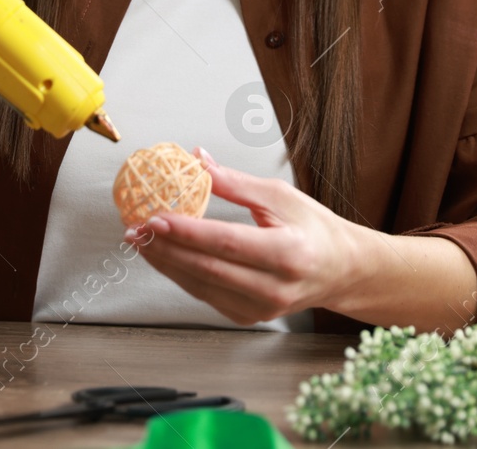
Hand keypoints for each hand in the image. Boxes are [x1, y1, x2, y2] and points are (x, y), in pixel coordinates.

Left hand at [123, 147, 366, 325]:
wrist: (341, 271)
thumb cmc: (314, 229)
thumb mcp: (280, 196)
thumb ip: (235, 183)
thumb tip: (196, 159)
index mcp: (287, 253)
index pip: (227, 242)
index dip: (187, 231)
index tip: (155, 217)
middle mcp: (275, 287)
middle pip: (208, 268)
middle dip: (165, 248)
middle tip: (134, 230)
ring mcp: (262, 309)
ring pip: (202, 286)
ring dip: (166, 263)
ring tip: (140, 241)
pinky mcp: (250, 317)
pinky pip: (207, 296)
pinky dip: (181, 275)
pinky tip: (164, 257)